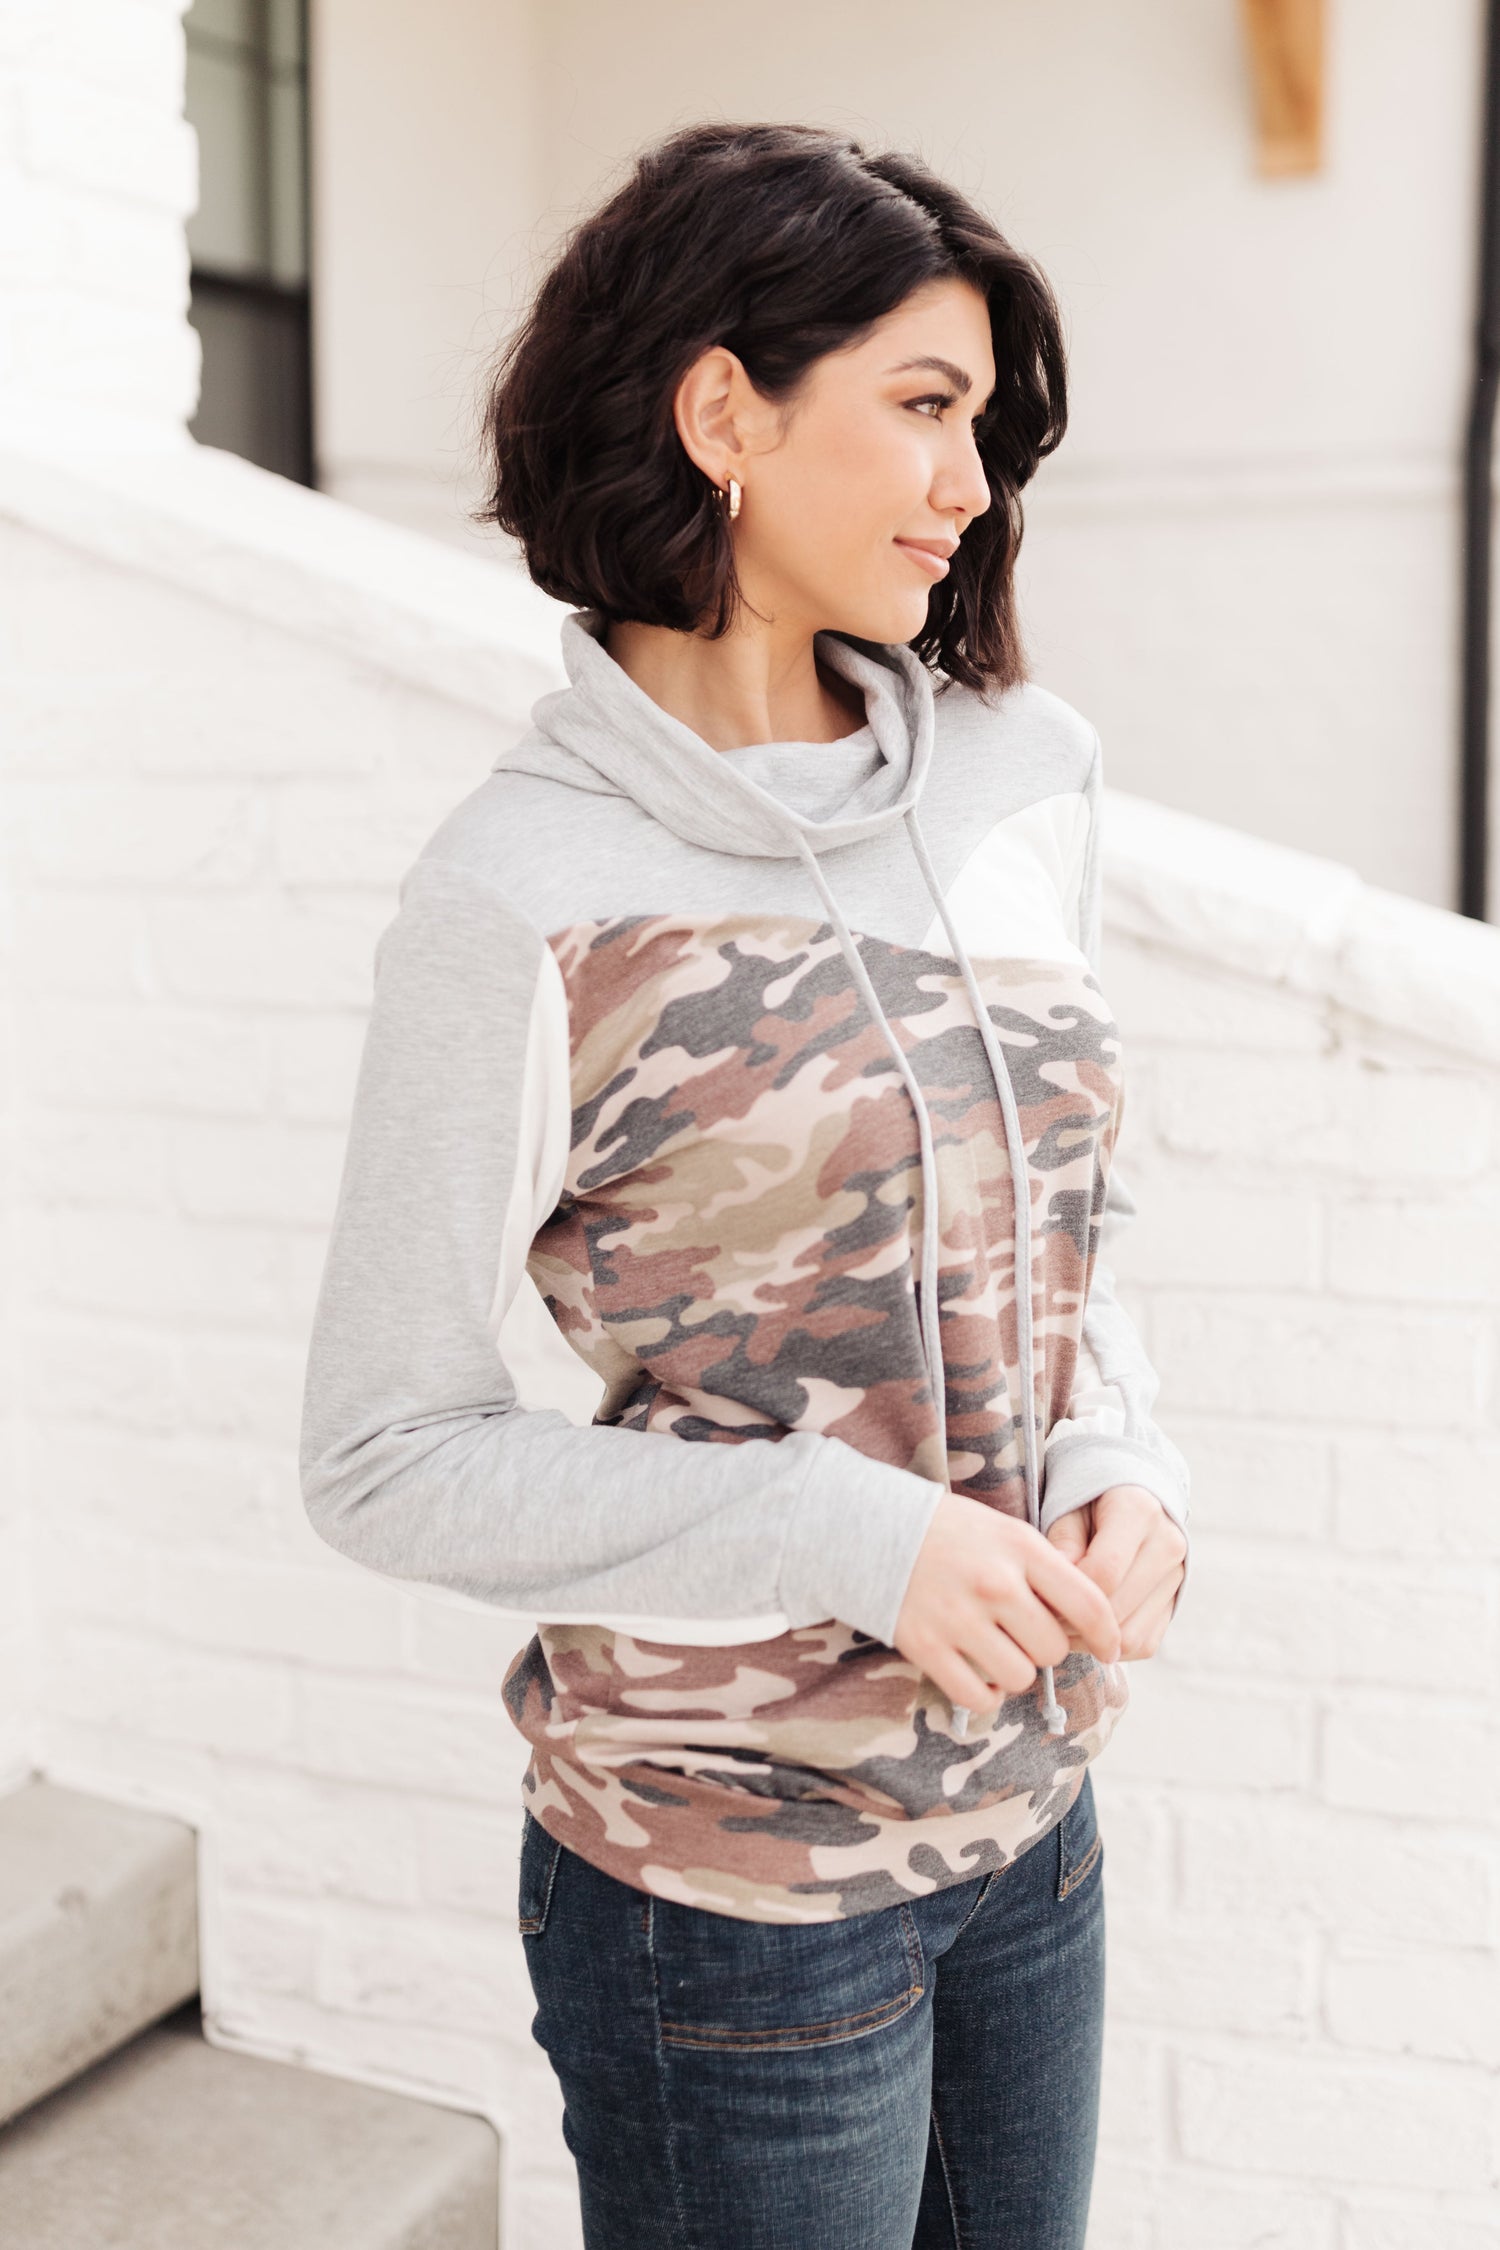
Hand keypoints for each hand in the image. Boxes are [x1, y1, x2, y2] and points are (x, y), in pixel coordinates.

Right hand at [893, 1493, 1121, 1713]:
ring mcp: (959, 1618)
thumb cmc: (950, 1532)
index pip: (1089, 1604)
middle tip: (1028, 1636)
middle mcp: (995, 1585)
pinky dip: (986, 1695)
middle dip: (1047, 1649)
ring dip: (1017, 1671)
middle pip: (1053, 1648)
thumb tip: (1087, 1623)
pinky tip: (980, 1673)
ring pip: (1020, 1676)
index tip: (1109, 1648)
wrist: (870, 1527)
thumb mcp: (1005, 1532)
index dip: (1107, 1635)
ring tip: (1000, 1651)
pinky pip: (978, 1696)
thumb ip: (1045, 1570)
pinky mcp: (927, 1647)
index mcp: (1020, 1549)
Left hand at [1045, 1484, 1186, 1660]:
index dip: (1066, 1593)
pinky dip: (1111, 1648)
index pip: (1104, 1572)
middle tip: (1042, 1618)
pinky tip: (1084, 1632)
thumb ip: (1062, 1543)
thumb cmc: (1088, 1501)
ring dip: (1090, 1642)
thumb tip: (1051, 1589)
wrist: (1129, 1497)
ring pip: (1132, 1636)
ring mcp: (1176, 1576)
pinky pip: (1143, 1644)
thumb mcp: (1067, 1507)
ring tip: (1060, 1626)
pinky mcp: (1174, 1601)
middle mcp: (1167, 1543)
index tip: (1038, 1594)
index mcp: (1138, 1510)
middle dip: (1073, 1622)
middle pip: (1118, 1609)